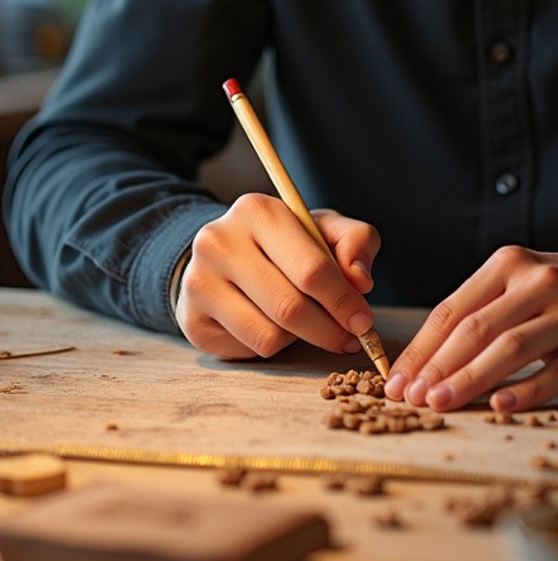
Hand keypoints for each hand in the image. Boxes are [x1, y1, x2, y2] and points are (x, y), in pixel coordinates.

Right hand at [175, 193, 380, 359]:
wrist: (225, 256)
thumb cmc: (287, 243)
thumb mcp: (324, 229)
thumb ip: (356, 241)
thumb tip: (361, 280)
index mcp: (257, 211)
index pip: (311, 268)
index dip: (344, 301)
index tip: (364, 321)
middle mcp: (219, 242)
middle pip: (290, 308)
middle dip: (329, 330)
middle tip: (350, 338)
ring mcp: (199, 282)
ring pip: (269, 335)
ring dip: (300, 339)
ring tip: (306, 323)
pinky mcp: (191, 319)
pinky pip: (248, 349)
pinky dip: (272, 345)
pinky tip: (273, 325)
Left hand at [383, 246, 557, 412]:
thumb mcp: (527, 283)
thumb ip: (485, 310)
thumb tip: (427, 360)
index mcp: (511, 265)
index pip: (453, 310)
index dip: (421, 349)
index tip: (396, 380)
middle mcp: (539, 283)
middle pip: (476, 329)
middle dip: (436, 368)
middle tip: (410, 399)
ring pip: (511, 349)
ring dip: (470, 380)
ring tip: (441, 404)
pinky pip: (557, 371)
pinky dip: (526, 390)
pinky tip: (501, 406)